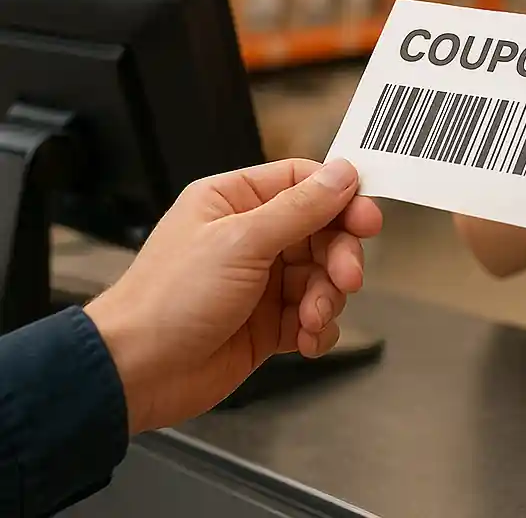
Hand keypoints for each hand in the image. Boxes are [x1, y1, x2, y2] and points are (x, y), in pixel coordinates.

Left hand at [83, 157, 382, 434]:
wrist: (135, 375)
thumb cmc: (167, 300)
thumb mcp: (241, 241)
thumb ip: (300, 208)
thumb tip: (342, 174)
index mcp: (235, 200)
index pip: (304, 183)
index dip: (342, 198)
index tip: (367, 219)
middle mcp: (251, 236)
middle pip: (323, 231)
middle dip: (340, 256)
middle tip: (347, 276)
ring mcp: (261, 281)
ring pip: (323, 276)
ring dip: (328, 298)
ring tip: (314, 317)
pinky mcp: (268, 323)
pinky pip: (313, 316)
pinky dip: (319, 328)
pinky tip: (308, 339)